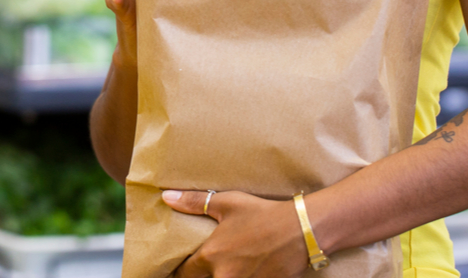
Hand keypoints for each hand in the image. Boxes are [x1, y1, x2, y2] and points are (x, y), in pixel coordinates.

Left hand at [163, 190, 308, 277]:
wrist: (301, 230)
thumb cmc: (262, 214)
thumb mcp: (227, 203)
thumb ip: (194, 202)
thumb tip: (166, 197)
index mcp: (211, 256)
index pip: (185, 273)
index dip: (179, 270)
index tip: (179, 267)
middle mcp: (224, 276)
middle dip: (199, 276)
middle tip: (201, 268)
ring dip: (220, 276)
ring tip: (225, 268)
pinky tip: (246, 270)